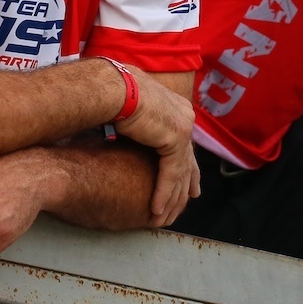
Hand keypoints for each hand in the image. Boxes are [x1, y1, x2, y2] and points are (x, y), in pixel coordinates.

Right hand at [114, 67, 200, 225]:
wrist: (112, 86)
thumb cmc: (112, 94)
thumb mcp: (132, 112)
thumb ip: (140, 124)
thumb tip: (132, 131)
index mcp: (177, 107)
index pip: (184, 143)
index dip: (186, 163)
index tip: (189, 180)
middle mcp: (185, 116)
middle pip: (188, 158)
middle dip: (188, 182)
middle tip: (190, 200)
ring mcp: (183, 127)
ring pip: (180, 171)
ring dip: (171, 197)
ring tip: (163, 217)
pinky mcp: (175, 138)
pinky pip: (170, 174)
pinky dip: (163, 193)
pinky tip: (156, 209)